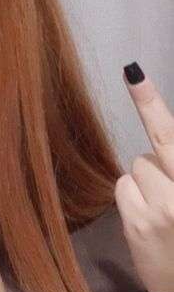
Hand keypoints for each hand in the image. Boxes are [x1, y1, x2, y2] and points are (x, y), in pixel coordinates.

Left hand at [115, 67, 173, 291]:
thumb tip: (157, 140)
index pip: (171, 134)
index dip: (150, 101)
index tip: (133, 70)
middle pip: (156, 145)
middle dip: (149, 120)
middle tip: (134, 78)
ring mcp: (163, 206)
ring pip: (136, 166)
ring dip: (144, 181)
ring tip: (161, 208)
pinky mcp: (139, 221)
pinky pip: (122, 188)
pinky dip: (130, 198)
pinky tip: (145, 219)